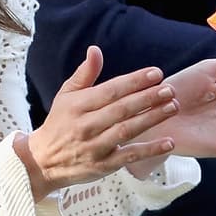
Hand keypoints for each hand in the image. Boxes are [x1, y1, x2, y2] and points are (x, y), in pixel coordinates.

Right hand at [19, 47, 177, 197]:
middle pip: (121, 109)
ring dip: (151, 118)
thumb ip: (84, 74)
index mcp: (78, 105)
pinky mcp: (103, 166)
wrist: (42, 162)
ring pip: (127, 130)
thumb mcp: (65, 96)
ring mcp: (95, 147)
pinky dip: (149, 150)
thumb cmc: (59, 124)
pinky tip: (168, 142)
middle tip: (169, 89)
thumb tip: (95, 50)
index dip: (134, 81)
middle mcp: (86, 125)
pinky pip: (129, 157)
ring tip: (172, 107)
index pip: (110, 90)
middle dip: (147, 98)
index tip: (156, 73)